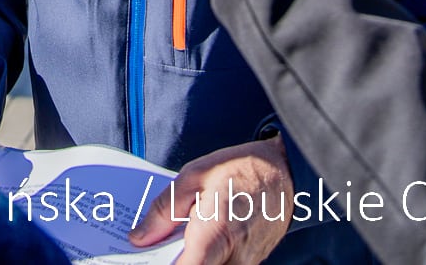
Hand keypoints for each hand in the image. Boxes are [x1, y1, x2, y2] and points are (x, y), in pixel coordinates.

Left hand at [130, 136, 293, 264]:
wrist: (287, 172)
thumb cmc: (242, 169)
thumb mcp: (194, 176)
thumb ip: (164, 209)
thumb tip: (139, 237)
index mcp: (216, 232)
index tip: (144, 258)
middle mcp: (234, 256)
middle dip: (174, 261)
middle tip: (154, 250)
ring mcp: (245, 264)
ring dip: (191, 260)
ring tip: (172, 246)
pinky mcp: (251, 263)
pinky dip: (206, 259)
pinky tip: (192, 246)